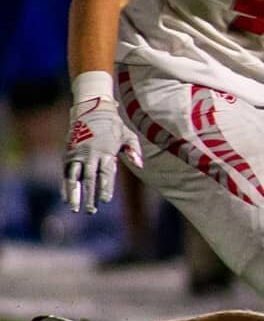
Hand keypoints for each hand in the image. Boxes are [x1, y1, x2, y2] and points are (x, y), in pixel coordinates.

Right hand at [64, 97, 142, 213]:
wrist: (92, 110)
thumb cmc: (114, 126)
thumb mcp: (128, 135)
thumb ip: (134, 150)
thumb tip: (140, 164)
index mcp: (107, 152)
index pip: (106, 174)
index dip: (105, 187)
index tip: (105, 200)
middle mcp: (91, 155)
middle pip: (90, 178)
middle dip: (90, 195)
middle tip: (91, 211)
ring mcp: (78, 154)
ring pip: (74, 177)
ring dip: (74, 193)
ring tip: (74, 209)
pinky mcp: (68, 154)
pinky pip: (66, 172)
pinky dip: (65, 186)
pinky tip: (66, 198)